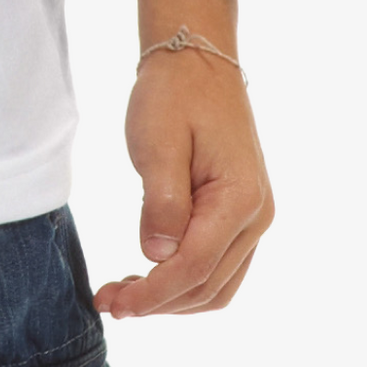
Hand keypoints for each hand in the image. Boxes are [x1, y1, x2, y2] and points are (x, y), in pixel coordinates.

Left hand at [93, 45, 273, 318]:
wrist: (198, 61)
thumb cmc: (175, 95)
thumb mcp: (158, 141)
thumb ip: (161, 201)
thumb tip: (156, 257)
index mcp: (240, 199)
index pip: (194, 267)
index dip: (153, 294)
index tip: (113, 305)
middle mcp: (257, 217)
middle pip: (208, 286)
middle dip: (158, 303)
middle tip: (109, 303)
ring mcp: (253, 219)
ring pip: (216, 285)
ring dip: (171, 298)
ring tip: (124, 296)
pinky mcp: (239, 216)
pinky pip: (217, 266)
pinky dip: (184, 281)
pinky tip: (149, 277)